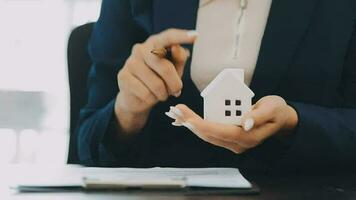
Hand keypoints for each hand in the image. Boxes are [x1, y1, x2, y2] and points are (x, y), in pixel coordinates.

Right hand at [115, 29, 197, 133]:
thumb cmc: (158, 80)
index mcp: (155, 43)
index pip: (168, 37)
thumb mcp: (173, 70)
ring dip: (163, 94)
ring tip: (162, 94)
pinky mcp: (123, 77)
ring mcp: (130, 62)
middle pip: (164, 66)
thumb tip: (179, 49)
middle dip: (174, 83)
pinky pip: (145, 93)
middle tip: (177, 91)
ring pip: (156, 84)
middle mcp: (140, 49)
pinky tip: (150, 97)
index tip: (196, 36)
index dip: (182, 36)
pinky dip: (152, 99)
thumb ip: (179, 59)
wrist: (136, 97)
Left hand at [165, 96, 297, 153]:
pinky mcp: (229, 138)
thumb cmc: (277, 111)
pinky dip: (196, 125)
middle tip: (175, 111)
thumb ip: (259, 115)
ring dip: (190, 125)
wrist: (280, 119)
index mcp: (248, 137)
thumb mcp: (272, 108)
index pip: (220, 132)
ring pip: (206, 135)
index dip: (202, 125)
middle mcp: (238, 143)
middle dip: (190, 123)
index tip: (187, 118)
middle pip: (209, 135)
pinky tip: (184, 120)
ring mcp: (232, 142)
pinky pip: (209, 132)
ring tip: (176, 113)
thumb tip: (246, 123)